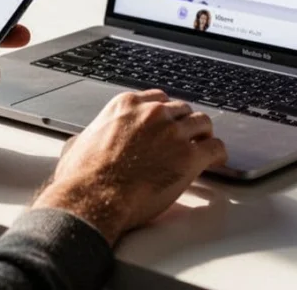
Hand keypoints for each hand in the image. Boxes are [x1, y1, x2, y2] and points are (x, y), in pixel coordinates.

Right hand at [32, 90, 227, 244]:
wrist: (93, 197)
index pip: (158, 99)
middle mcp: (153, 113)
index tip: (168, 123)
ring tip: (204, 146)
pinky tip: (216, 161)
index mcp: (126, 105)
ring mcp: (173, 133)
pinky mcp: (189, 156)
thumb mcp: (78, 144)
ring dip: (203, 135)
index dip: (166, 114)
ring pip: (203, 123)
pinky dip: (218, 154)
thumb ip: (88, 136)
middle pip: (182, 109)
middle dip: (185, 124)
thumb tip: (81, 143)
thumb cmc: (82, 177)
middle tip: (187, 138)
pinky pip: (216, 148)